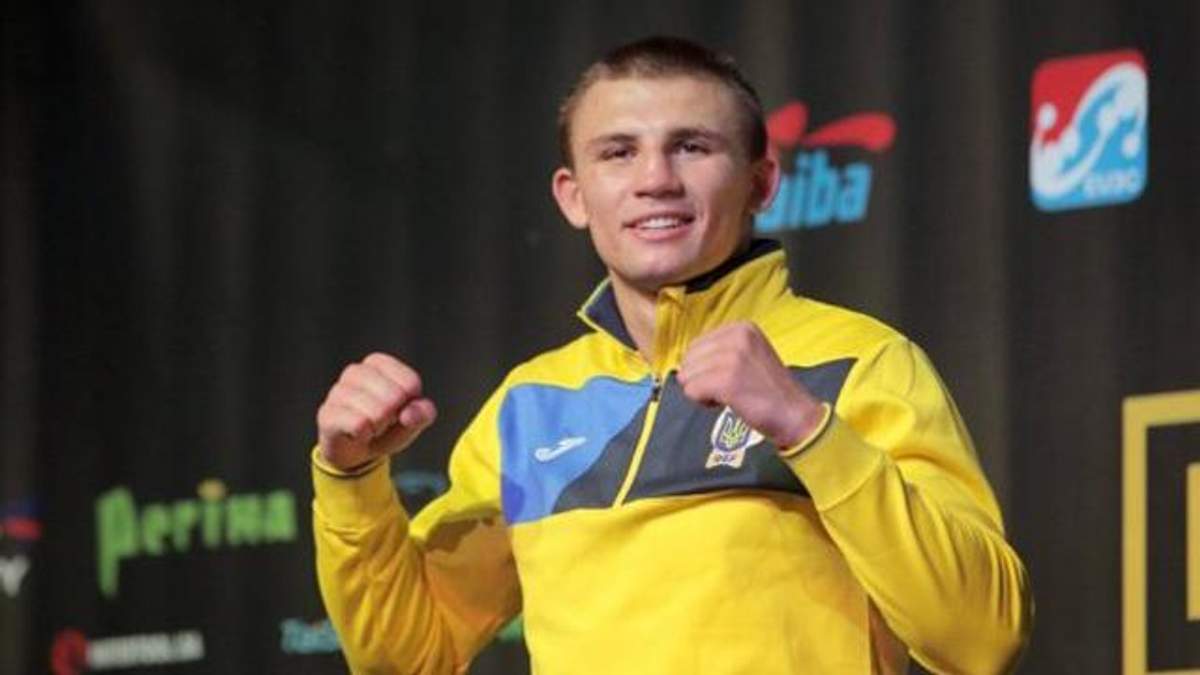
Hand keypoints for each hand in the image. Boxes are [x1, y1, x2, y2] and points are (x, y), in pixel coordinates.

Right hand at [316, 353, 437, 470]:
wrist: (354, 452)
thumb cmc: (386, 428)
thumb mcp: (412, 421)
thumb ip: (423, 414)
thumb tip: (409, 413)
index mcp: (378, 363)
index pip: (410, 383)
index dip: (410, 406)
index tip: (398, 410)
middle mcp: (355, 371)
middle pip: (394, 397)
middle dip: (394, 418)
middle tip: (382, 422)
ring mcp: (337, 391)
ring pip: (377, 412)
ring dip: (379, 428)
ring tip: (369, 427)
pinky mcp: (327, 414)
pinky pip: (359, 425)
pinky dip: (365, 435)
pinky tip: (357, 434)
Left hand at [676, 322, 825, 448]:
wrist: (795, 414)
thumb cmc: (769, 390)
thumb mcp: (750, 355)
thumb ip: (721, 351)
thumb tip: (684, 363)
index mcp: (742, 328)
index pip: (696, 344)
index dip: (704, 366)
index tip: (728, 377)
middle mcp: (737, 337)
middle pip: (688, 359)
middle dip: (700, 378)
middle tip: (726, 389)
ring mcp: (731, 358)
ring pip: (687, 376)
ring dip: (702, 391)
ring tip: (729, 395)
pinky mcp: (726, 380)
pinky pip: (691, 391)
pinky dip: (703, 402)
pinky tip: (724, 403)